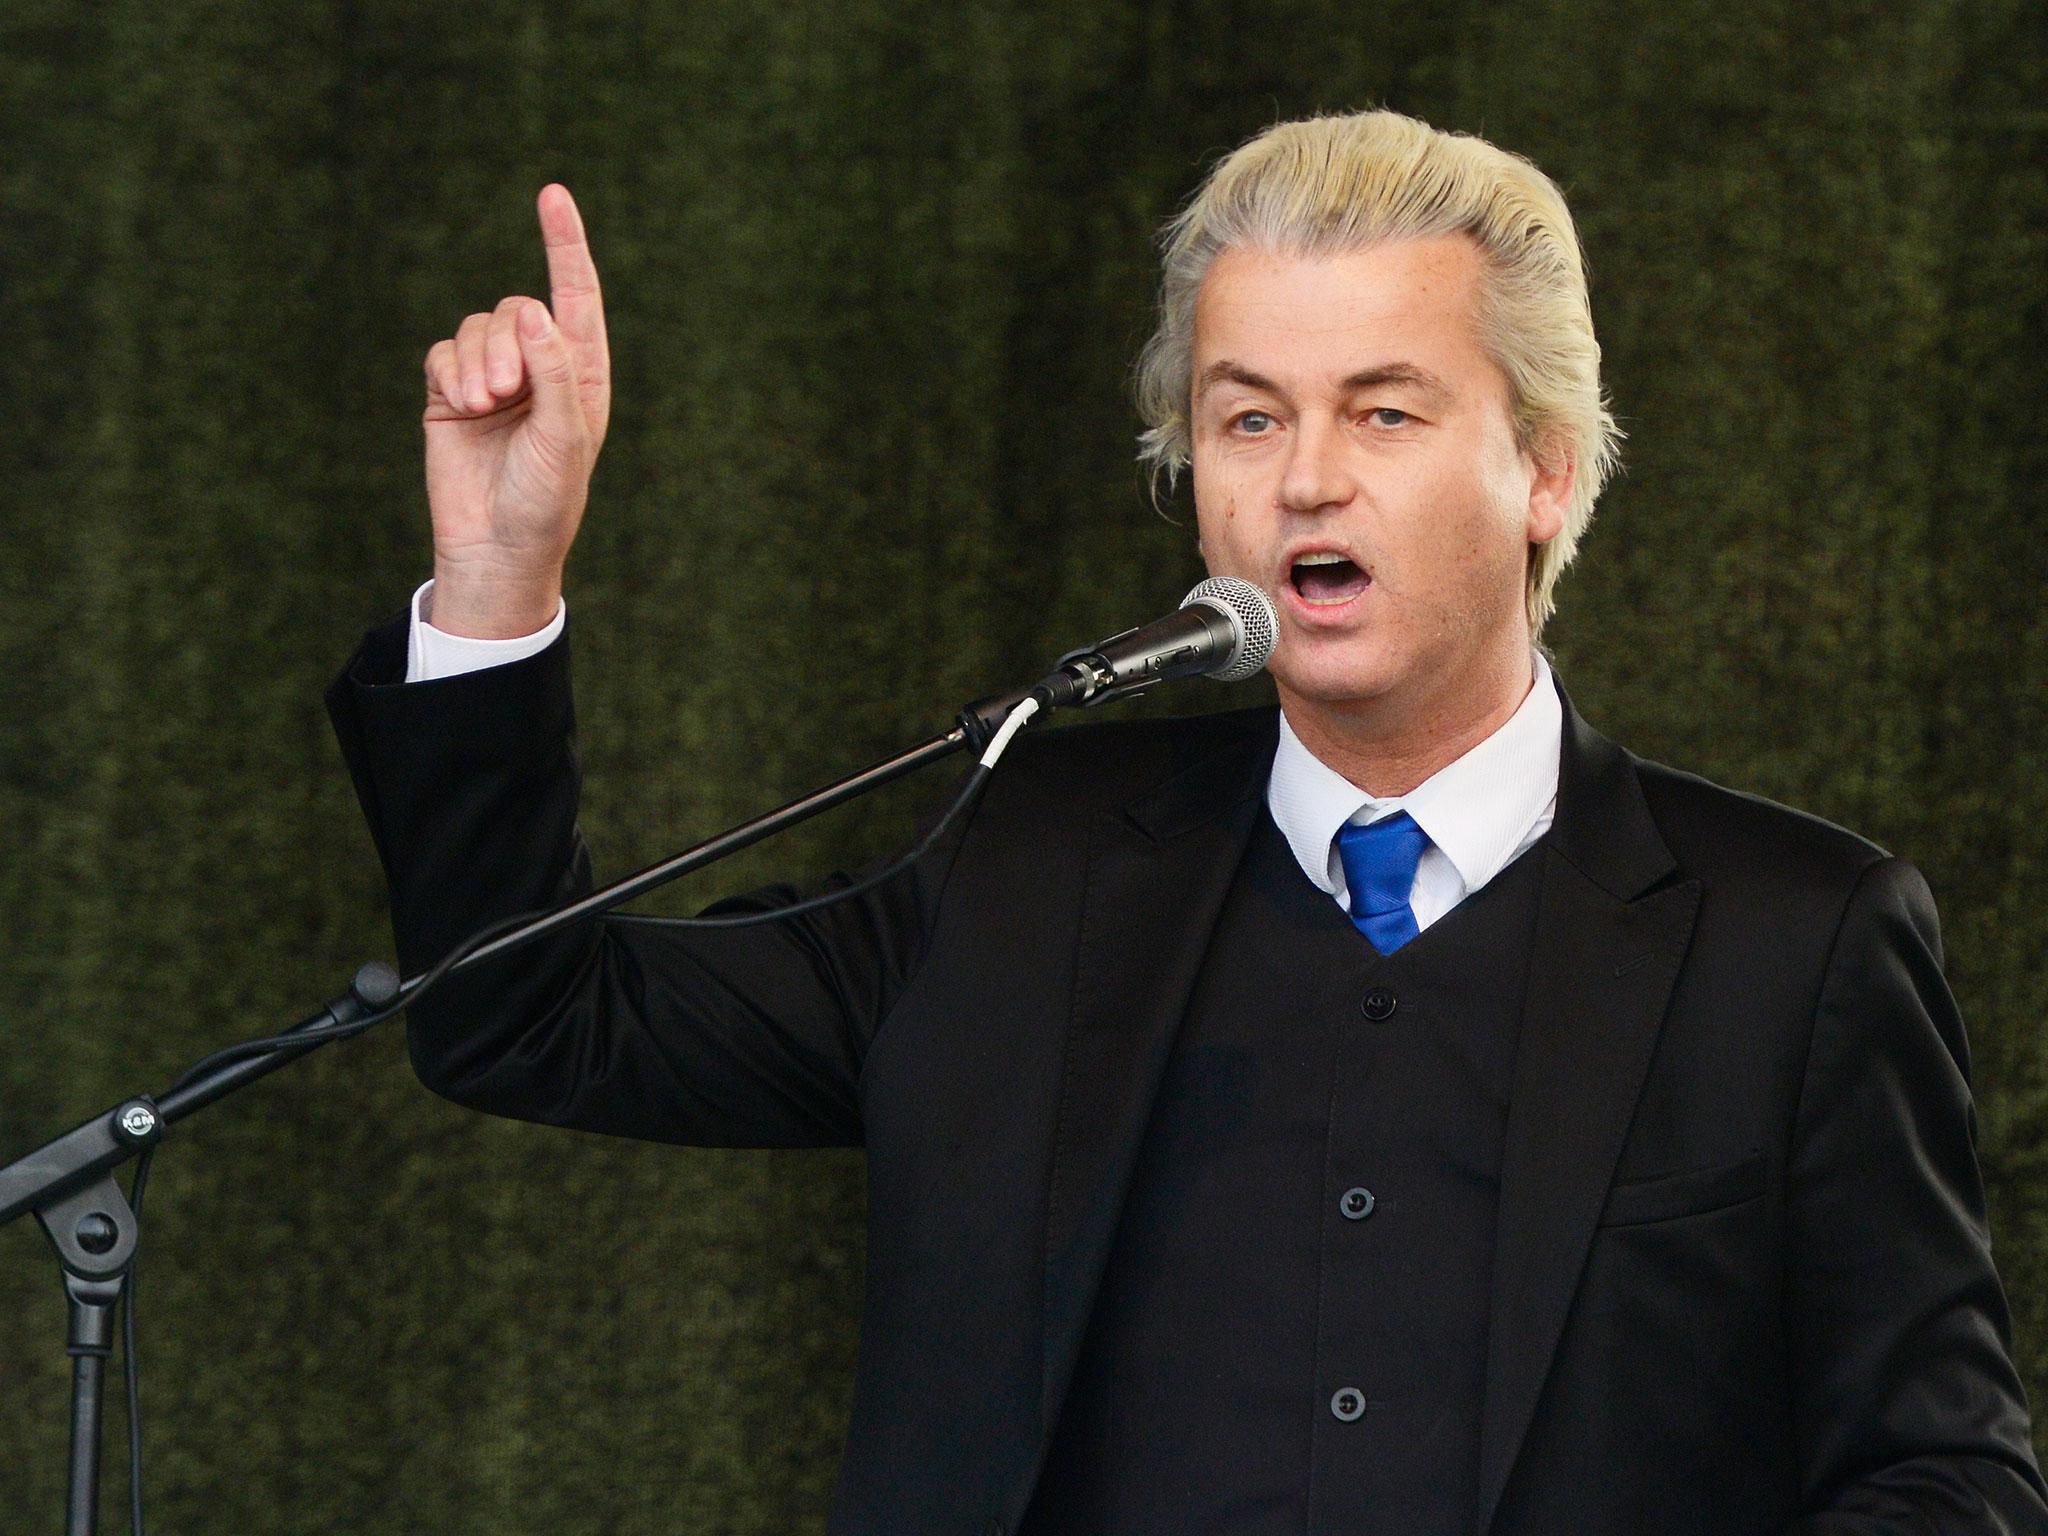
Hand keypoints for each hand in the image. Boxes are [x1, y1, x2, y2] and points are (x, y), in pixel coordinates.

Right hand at [420, 184, 610, 637]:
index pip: (576, 295)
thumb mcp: (564, 437)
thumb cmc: (545, 500)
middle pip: (516, 308)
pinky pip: (443, 352)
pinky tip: (461, 407)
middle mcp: (539, 368)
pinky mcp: (450, 393)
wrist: (495, 547)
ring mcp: (493, 378)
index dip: (564, 243)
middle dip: (508, 341)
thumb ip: (555, 371)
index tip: (552, 193)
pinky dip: (451, 372)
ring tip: (484, 406)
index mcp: (582, 373)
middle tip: (507, 393)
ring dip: (480, 361)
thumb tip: (534, 307)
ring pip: (478, 327)